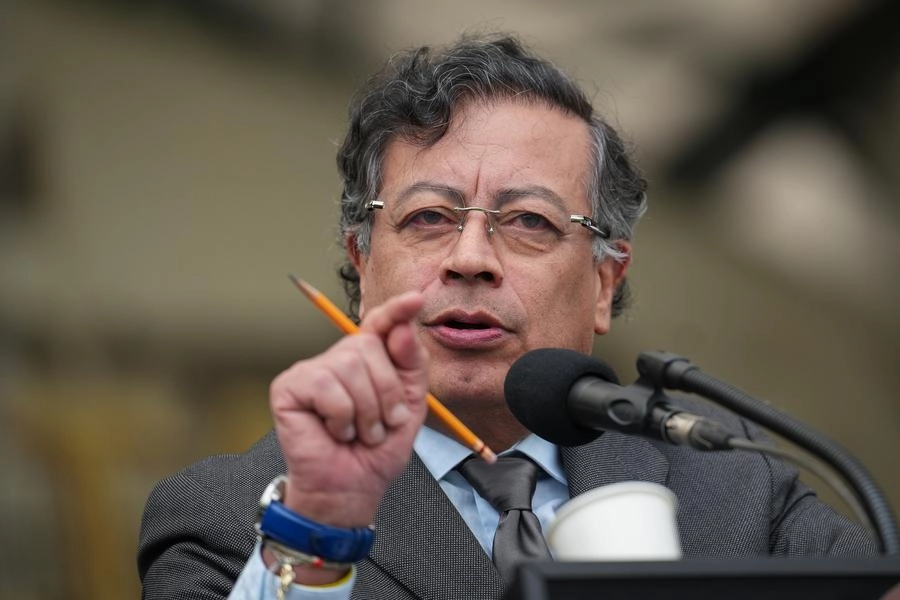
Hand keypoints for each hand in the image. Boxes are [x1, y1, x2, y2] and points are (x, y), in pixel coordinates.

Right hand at [269, 291, 428, 527]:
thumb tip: (402, 328)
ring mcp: (311, 371)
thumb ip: (411, 364)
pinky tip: (334, 432)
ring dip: (365, 411)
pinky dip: (340, 416)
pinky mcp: (289, 387)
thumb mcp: (410, 405)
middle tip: (381, 424)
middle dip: (386, 391)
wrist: (352, 488)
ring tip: (358, 433)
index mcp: (368, 360)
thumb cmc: (377, 449)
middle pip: (368, 346)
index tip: (416, 298)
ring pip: (348, 366)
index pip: (380, 324)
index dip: (397, 310)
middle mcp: (338, 359)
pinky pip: (326, 385)